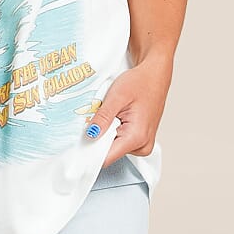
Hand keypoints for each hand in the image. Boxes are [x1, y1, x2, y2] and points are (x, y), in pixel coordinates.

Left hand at [90, 54, 172, 168]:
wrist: (155, 76)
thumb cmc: (140, 82)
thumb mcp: (117, 96)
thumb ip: (103, 118)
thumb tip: (89, 135)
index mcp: (137, 137)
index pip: (107, 158)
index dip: (90, 151)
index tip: (78, 145)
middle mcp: (142, 145)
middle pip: (109, 153)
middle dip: (98, 137)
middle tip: (96, 117)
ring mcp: (143, 144)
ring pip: (114, 147)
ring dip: (106, 132)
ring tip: (111, 113)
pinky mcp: (141, 140)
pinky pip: (121, 141)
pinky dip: (113, 131)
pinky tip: (117, 116)